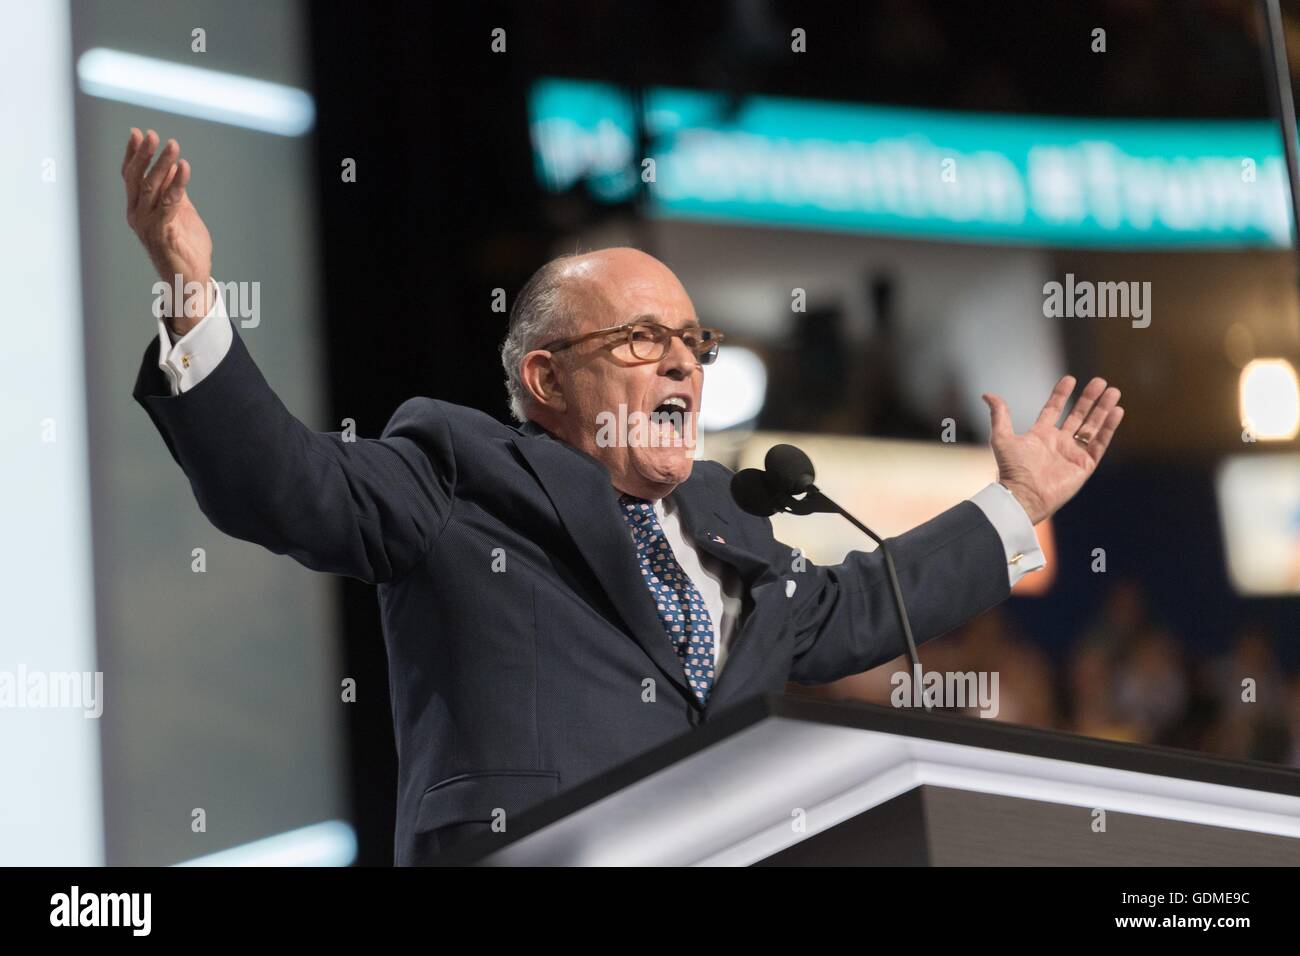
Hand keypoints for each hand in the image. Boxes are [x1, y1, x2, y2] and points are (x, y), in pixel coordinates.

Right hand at [122, 128, 212, 334]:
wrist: (191, 280)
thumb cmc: (186, 247)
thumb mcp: (180, 212)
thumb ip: (174, 191)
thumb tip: (171, 166)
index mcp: (138, 208)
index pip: (130, 176)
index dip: (133, 154)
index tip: (138, 132)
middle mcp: (137, 215)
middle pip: (136, 178)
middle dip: (144, 154)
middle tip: (154, 134)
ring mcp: (147, 225)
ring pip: (151, 188)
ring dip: (162, 164)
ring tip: (173, 146)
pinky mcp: (162, 234)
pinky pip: (169, 203)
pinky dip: (177, 184)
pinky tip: (184, 168)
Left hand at [982, 376, 1123, 524]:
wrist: (1024, 495)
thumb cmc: (1011, 469)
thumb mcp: (1001, 437)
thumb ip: (999, 415)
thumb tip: (987, 394)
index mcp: (1040, 435)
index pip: (1053, 409)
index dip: (1061, 394)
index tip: (1070, 379)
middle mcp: (1058, 443)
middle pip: (1078, 416)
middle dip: (1089, 399)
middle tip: (1100, 381)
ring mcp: (1072, 454)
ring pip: (1092, 427)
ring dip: (1103, 409)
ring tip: (1113, 391)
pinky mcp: (1085, 465)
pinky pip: (1100, 443)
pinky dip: (1109, 428)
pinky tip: (1116, 411)